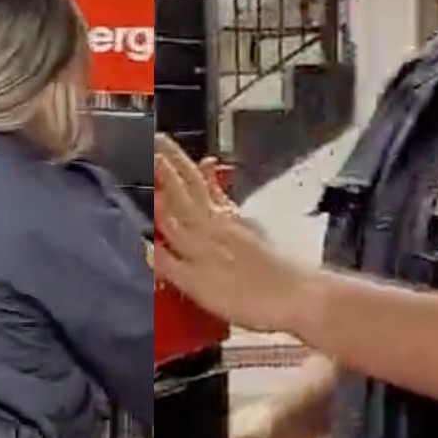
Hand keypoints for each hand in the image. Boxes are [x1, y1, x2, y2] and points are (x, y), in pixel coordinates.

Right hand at [153, 134, 317, 333]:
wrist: (300, 297)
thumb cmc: (250, 299)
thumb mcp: (201, 289)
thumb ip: (170, 265)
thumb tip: (143, 245)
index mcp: (196, 240)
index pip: (166, 206)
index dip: (151, 183)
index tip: (136, 158)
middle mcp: (211, 226)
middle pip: (183, 189)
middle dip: (165, 164)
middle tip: (151, 137)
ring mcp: (231, 224)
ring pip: (200, 189)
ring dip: (184, 167)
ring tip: (171, 147)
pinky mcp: (248, 229)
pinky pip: (222, 197)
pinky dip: (213, 180)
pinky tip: (209, 167)